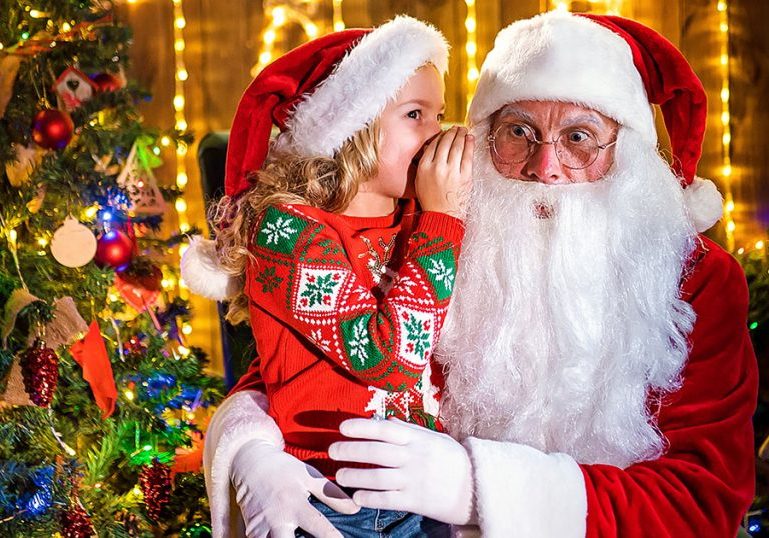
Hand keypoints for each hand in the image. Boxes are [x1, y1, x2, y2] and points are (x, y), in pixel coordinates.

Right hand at [231, 439, 358, 536]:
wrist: (249, 462)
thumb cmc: (283, 469)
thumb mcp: (309, 476)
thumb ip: (332, 494)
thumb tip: (356, 508)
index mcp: (294, 502)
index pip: (317, 526)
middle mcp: (277, 517)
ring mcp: (261, 526)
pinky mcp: (250, 530)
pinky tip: (283, 537)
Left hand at [328, 418, 474, 524]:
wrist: (478, 488)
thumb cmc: (453, 460)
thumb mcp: (434, 438)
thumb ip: (408, 431)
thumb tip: (382, 422)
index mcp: (418, 438)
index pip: (384, 429)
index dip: (361, 427)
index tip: (342, 427)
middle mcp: (414, 457)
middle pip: (376, 453)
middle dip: (350, 450)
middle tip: (332, 450)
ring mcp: (414, 480)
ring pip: (377, 477)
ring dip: (354, 477)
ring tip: (339, 476)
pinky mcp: (416, 501)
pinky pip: (387, 500)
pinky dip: (369, 498)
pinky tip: (356, 497)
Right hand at [415, 126, 473, 217]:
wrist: (442, 215)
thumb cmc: (431, 200)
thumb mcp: (420, 180)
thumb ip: (425, 163)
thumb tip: (432, 148)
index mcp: (424, 167)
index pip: (433, 145)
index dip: (441, 136)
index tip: (445, 133)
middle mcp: (437, 167)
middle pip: (446, 142)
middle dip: (452, 132)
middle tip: (456, 129)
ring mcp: (452, 171)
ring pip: (457, 146)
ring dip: (461, 135)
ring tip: (463, 131)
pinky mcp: (465, 176)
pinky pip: (468, 156)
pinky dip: (469, 145)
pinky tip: (470, 139)